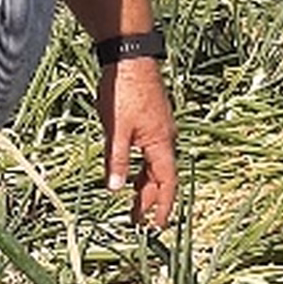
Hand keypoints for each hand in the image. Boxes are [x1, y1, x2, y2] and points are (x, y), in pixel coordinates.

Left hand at [98, 56, 175, 224]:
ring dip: (145, 185)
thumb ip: (116, 160)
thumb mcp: (116, 130)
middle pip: (161, 177)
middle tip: (137, 221)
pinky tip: (129, 173)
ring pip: (155, 165)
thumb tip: (115, 190)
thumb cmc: (124, 91)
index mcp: (161, 143)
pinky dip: (141, 168)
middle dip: (151, 200)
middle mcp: (165, 138)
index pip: (167, 183)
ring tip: (133, 203)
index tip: (156, 227)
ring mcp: (159, 128)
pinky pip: (150, 153)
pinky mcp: (151, 120)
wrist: (129, 56)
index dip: (162, 206)